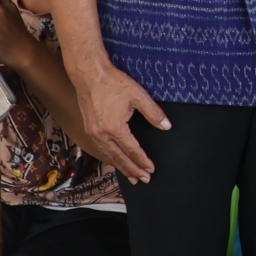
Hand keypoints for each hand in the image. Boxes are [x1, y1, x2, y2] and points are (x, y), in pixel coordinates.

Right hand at [69, 60, 167, 182]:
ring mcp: (93, 132)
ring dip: (121, 167)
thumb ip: (154, 113)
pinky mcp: (89, 128)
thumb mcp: (138, 96)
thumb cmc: (113, 83)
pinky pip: (101, 149)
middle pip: (119, 158)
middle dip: (132, 170)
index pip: (132, 150)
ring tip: (131, 177)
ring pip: (109, 156)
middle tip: (143, 180)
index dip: (143, 161)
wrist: (89, 74)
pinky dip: (110, 158)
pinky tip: (116, 161)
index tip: (151, 170)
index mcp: (115, 128)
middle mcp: (102, 134)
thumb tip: (166, 126)